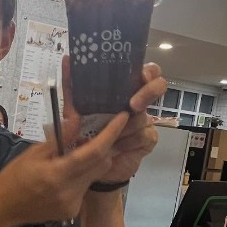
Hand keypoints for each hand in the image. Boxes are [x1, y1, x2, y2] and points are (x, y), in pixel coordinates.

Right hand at [0, 114, 139, 226]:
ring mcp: (73, 204)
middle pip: (101, 164)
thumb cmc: (14, 177)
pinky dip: (79, 178)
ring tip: (67, 159)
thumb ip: (60, 138)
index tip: (123, 118)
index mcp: (58, 174)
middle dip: (101, 148)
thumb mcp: (33, 153)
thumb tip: (79, 121)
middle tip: (86, 139)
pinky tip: (61, 178)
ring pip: (93, 176)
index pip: (94, 152)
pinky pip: (84, 188)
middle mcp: (70, 191)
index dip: (111, 134)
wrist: (2, 208)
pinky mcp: (72, 212)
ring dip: (88, 164)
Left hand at [61, 57, 167, 185]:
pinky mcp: (147, 140)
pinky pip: (146, 135)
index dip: (148, 71)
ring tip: (109, 136)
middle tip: (133, 105)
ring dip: (127, 126)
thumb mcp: (75, 110)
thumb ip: (72, 87)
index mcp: (122, 90)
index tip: (141, 76)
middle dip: (148, 93)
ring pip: (145, 116)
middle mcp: (136, 102)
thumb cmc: (85, 133)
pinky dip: (130, 141)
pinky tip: (118, 147)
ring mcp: (144, 120)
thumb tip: (68, 60)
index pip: (144, 71)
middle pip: (158, 86)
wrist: (89, 166)